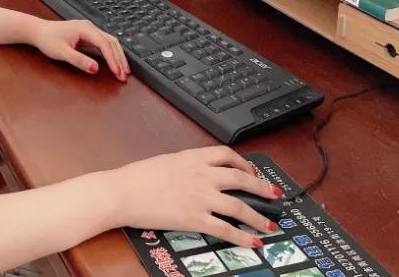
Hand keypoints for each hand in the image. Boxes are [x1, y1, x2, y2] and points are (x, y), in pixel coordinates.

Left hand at [27, 18, 128, 80]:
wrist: (38, 31)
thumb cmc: (48, 39)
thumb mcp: (62, 52)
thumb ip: (79, 60)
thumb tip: (95, 68)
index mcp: (85, 29)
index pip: (105, 44)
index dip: (113, 59)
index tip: (118, 72)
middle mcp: (90, 27)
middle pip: (111, 42)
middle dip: (119, 59)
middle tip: (124, 74)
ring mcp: (89, 31)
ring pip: (110, 42)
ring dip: (117, 56)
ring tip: (123, 71)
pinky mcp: (88, 36)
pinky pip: (104, 44)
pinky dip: (111, 54)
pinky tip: (115, 63)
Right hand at [111, 146, 283, 247]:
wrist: (124, 192)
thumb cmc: (138, 176)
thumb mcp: (166, 161)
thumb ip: (187, 166)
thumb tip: (198, 172)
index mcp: (193, 158)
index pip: (227, 155)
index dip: (245, 163)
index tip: (252, 171)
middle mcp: (202, 176)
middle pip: (241, 179)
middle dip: (263, 188)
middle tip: (275, 195)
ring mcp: (200, 198)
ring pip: (239, 206)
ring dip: (258, 217)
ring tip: (270, 225)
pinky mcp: (195, 219)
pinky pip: (225, 229)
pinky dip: (242, 237)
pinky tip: (252, 242)